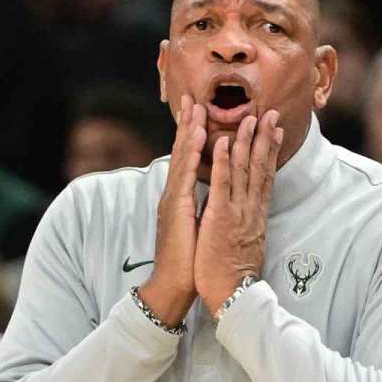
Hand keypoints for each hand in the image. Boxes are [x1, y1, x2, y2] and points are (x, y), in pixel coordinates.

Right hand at [138, 95, 205, 326]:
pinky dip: (192, 153)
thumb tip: (207, 194)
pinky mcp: (178, 208)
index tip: (197, 112)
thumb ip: (198, 207)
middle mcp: (174, 194)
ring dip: (189, 130)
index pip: (186, 160)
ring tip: (196, 107)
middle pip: (181, 152)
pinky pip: (187, 175)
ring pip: (182, 158)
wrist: (174, 285)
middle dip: (187, 124)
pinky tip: (198, 136)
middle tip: (192, 97)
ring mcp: (174, 200)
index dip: (191, 135)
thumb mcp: (195, 227)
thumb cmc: (187, 261)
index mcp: (179, 198)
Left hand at [195, 111, 282, 315]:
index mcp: (256, 215)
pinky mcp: (220, 217)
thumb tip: (252, 213)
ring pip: (243, 170)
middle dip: (264, 138)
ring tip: (249, 118)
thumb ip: (250, 224)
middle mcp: (250, 209)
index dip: (271, 152)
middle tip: (270, 113)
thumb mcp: (249, 244)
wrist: (232, 295)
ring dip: (245, 141)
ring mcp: (236, 212)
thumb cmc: (235, 274)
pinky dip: (222, 161)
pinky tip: (222, 142)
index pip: (266, 177)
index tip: (276, 130)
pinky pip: (221, 184)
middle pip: (260, 167)